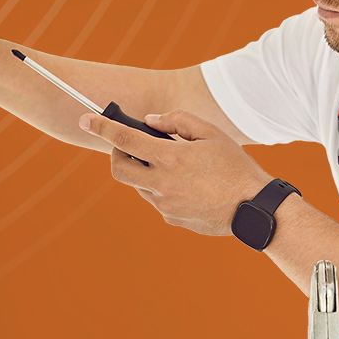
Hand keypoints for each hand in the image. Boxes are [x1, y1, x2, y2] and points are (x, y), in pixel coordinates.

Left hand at [79, 109, 273, 235]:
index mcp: (170, 158)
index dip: (102, 127)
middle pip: (119, 169)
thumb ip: (177, 120)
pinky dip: (161, 188)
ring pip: (138, 185)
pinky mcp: (171, 218)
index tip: (86, 119)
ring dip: (144, 171)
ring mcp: (165, 204)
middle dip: (118, 154)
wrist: (253, 207)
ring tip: (174, 165)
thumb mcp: (211, 132)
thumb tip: (150, 121)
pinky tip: (188, 185)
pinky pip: (157, 200)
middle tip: (131, 145)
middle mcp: (161, 183)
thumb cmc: (235, 166)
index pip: (124, 140)